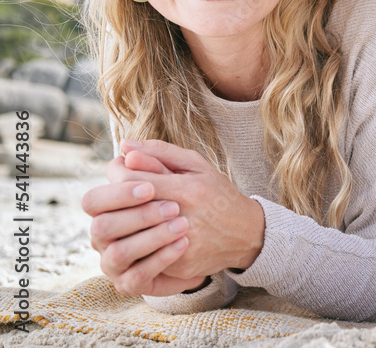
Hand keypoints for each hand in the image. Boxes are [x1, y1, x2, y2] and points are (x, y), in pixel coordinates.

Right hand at [82, 159, 204, 296]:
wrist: (226, 234)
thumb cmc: (200, 197)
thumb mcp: (187, 171)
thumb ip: (159, 158)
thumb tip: (126, 147)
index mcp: (112, 206)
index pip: (95, 200)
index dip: (120, 192)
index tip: (152, 187)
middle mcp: (106, 234)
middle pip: (100, 226)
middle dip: (137, 216)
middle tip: (173, 207)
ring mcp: (115, 261)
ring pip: (117, 253)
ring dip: (150, 238)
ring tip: (183, 226)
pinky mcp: (131, 282)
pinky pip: (136, 276)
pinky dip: (160, 260)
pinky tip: (183, 245)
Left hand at [110, 139, 265, 280]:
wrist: (246, 233)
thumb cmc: (218, 195)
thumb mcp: (197, 166)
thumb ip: (161, 153)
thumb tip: (126, 146)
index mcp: (186, 189)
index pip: (130, 180)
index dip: (116, 175)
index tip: (119, 173)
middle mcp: (183, 218)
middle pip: (124, 212)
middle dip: (115, 203)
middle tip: (118, 198)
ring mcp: (181, 245)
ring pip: (129, 240)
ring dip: (123, 228)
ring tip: (127, 219)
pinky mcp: (180, 266)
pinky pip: (144, 259)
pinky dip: (139, 248)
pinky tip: (144, 238)